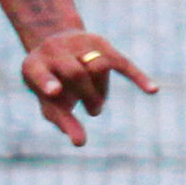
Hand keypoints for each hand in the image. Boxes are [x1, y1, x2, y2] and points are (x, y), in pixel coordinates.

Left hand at [21, 29, 155, 146]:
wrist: (55, 43)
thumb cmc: (51, 82)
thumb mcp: (49, 100)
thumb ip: (62, 119)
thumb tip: (80, 142)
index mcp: (33, 66)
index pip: (39, 75)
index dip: (47, 83)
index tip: (55, 92)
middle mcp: (53, 50)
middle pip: (76, 74)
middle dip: (87, 95)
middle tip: (93, 110)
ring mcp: (77, 43)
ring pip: (99, 67)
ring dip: (101, 90)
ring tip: (95, 104)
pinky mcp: (100, 43)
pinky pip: (121, 62)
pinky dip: (136, 76)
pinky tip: (152, 90)